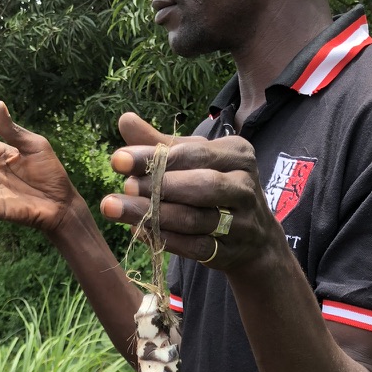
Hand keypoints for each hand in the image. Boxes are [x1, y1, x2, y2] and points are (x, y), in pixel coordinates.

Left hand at [102, 113, 277, 271]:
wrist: (255, 237)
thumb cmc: (217, 186)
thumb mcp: (197, 161)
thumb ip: (162, 145)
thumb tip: (125, 120)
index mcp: (237, 154)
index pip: (193, 153)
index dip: (154, 156)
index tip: (117, 159)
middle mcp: (244, 186)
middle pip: (200, 186)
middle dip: (158, 187)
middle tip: (122, 187)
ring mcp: (241, 222)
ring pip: (195, 219)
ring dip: (153, 215)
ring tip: (117, 209)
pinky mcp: (230, 251)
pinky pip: (195, 247)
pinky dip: (165, 240)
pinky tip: (138, 231)